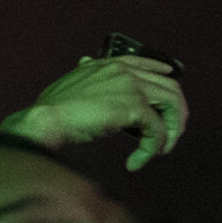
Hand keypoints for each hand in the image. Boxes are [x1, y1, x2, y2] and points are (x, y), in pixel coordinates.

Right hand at [1, 53, 186, 170]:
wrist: (45, 118)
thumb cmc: (51, 107)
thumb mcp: (69, 82)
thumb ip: (82, 74)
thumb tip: (84, 62)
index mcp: (108, 64)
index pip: (144, 62)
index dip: (161, 71)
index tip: (169, 77)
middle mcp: (124, 72)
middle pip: (169, 86)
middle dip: (176, 111)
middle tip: (171, 132)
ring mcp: (132, 87)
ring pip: (172, 104)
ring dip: (172, 129)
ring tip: (162, 148)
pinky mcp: (134, 108)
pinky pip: (157, 129)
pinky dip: (152, 148)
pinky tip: (138, 160)